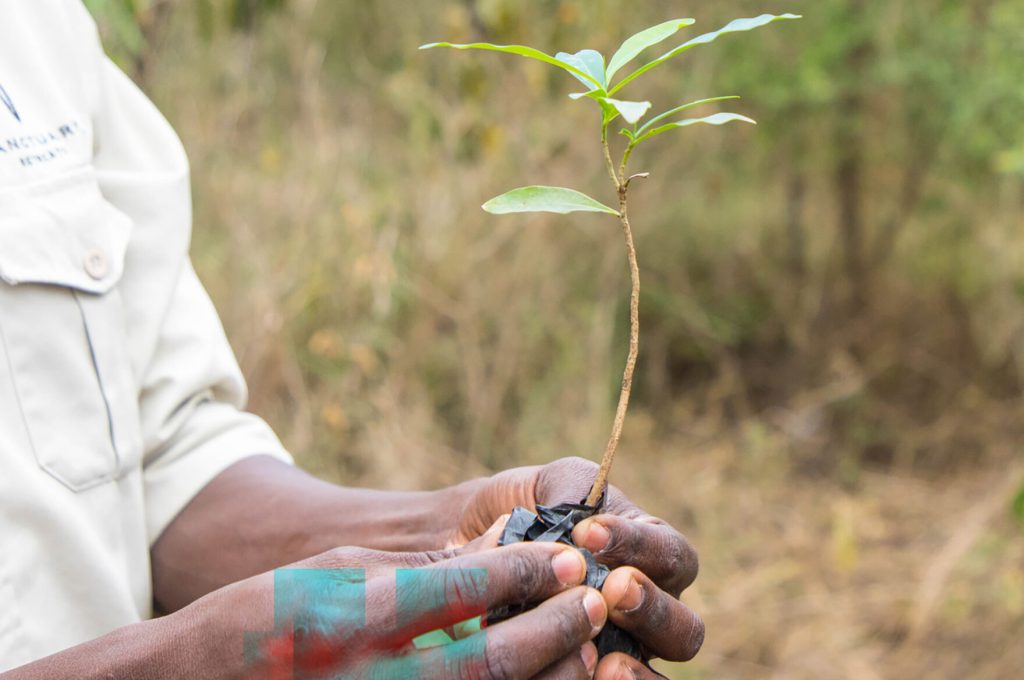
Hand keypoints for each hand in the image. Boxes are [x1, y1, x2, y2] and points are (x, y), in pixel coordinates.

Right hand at [185, 536, 608, 678]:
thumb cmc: (267, 617)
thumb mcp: (337, 571)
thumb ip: (418, 572)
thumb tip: (496, 559)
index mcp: (354, 622)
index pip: (461, 593)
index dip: (523, 573)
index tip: (563, 559)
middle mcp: (375, 679)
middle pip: (492, 663)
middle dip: (554, 630)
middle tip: (594, 600)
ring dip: (544, 674)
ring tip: (581, 644)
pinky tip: (536, 676)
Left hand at [453, 457, 703, 674]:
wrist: (477, 544)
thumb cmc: (528, 511)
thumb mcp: (552, 486)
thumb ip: (574, 490)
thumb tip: (581, 522)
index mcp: (650, 556)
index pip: (670, 555)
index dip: (639, 545)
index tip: (589, 532)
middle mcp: (647, 611)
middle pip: (682, 627)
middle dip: (651, 607)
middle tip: (614, 589)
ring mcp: (622, 650)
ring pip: (655, 672)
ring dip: (637, 663)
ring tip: (603, 651)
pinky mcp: (587, 673)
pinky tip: (589, 674)